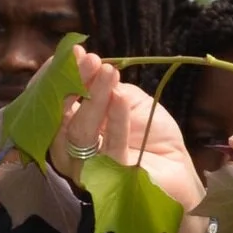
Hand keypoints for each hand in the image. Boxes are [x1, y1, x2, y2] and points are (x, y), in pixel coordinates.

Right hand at [57, 50, 204, 213]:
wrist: (180, 170)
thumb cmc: (151, 135)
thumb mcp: (128, 101)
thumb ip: (106, 87)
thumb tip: (88, 63)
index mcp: (69, 127)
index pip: (53, 100)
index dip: (58, 76)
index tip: (73, 53)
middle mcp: (69, 148)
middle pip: (61, 113)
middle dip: (75, 82)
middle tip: (91, 60)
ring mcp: (85, 167)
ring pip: (80, 130)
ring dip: (95, 97)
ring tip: (109, 73)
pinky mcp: (109, 180)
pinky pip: (109, 148)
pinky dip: (115, 120)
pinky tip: (119, 98)